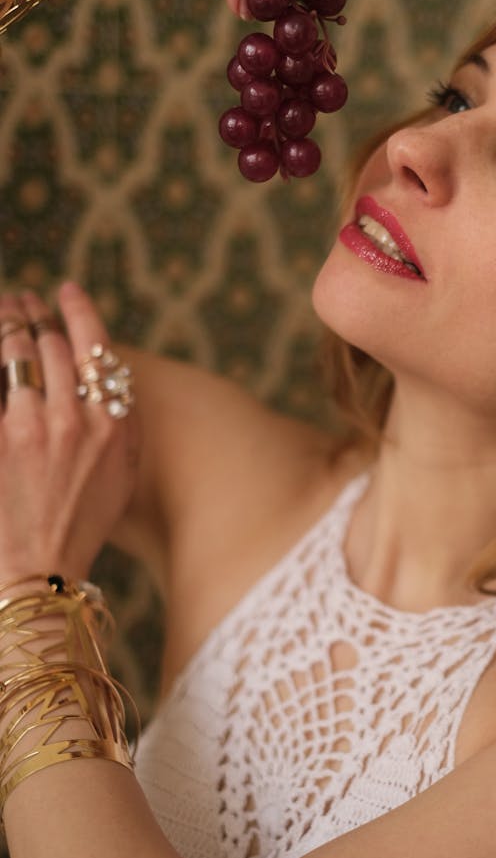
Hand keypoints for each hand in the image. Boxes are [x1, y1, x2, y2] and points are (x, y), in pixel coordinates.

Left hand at [0, 283, 137, 581]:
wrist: (43, 567)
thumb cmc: (84, 522)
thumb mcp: (122, 472)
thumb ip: (119, 424)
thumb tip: (110, 384)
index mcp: (113, 423)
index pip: (97, 346)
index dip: (78, 309)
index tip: (64, 290)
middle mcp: (77, 418)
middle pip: (53, 344)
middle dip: (33, 314)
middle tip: (21, 299)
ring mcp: (34, 427)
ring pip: (17, 355)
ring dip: (7, 326)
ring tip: (3, 312)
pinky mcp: (2, 439)